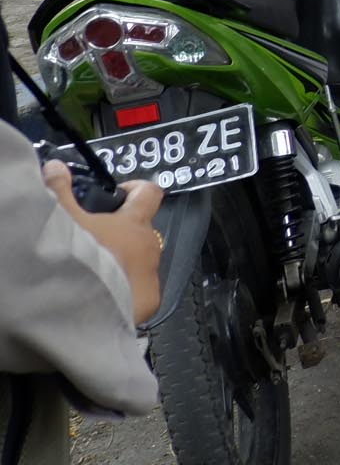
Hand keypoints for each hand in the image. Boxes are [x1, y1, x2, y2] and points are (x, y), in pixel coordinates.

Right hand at [44, 161, 164, 323]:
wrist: (82, 305)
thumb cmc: (77, 256)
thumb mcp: (62, 218)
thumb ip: (59, 191)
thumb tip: (56, 166)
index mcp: (134, 223)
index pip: (150, 193)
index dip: (137, 189)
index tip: (119, 194)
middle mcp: (150, 246)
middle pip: (141, 231)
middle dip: (122, 233)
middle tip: (92, 240)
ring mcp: (152, 275)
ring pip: (141, 262)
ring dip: (122, 262)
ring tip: (93, 270)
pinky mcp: (149, 301)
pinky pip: (140, 291)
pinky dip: (124, 289)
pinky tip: (102, 293)